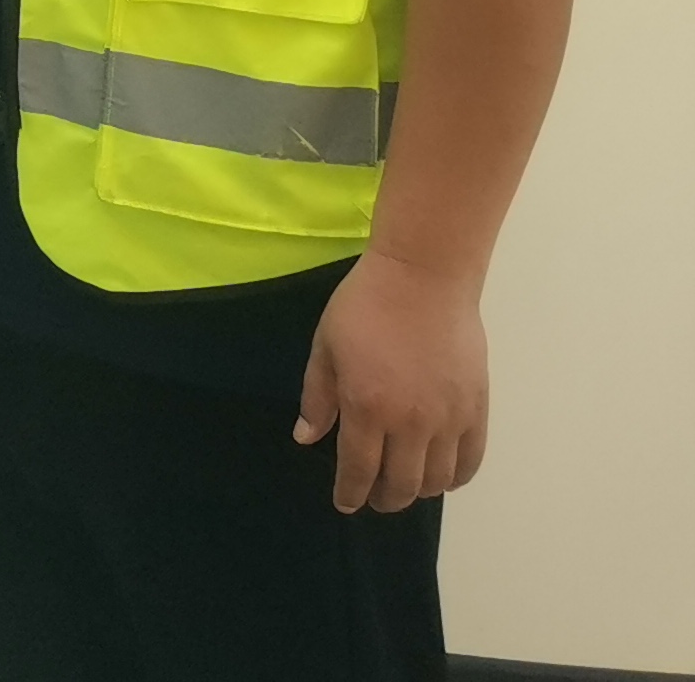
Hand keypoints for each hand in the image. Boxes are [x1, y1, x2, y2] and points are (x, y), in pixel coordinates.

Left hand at [296, 250, 488, 513]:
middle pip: (400, 484)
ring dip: (417, 491)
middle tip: (373, 498)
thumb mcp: (325, 348)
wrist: (422, 280)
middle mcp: (410, 423)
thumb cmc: (364, 307)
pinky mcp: (476, 410)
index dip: (350, 493)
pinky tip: (441, 476)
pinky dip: (456, 477)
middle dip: (383, 499)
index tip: (345, 503)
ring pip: (436, 480)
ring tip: (404, 486)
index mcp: (366, 407)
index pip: (358, 469)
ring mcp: (448, 419)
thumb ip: (318, 397)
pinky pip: (470, 461)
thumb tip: (307, 439)